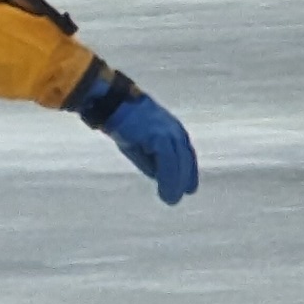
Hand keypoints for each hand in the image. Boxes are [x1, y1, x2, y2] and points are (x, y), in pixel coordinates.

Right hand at [97, 90, 196, 204]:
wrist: (113, 104)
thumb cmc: (122, 121)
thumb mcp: (139, 143)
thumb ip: (151, 158)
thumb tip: (159, 176)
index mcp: (172, 130)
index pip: (185, 154)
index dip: (188, 171)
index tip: (189, 187)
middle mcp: (175, 131)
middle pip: (185, 159)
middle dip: (185, 178)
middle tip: (180, 196)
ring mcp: (169, 134)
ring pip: (179, 163)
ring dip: (176, 183)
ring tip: (171, 199)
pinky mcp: (161, 138)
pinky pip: (169, 163)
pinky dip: (169, 179)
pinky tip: (166, 192)